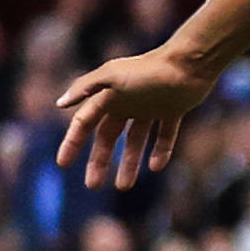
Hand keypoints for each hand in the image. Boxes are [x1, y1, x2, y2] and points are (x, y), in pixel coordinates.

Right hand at [54, 47, 216, 189]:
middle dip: (99, 161)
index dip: (72, 143)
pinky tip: (155, 167)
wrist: (190, 63)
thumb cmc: (148, 69)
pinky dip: (161, 151)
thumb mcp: (112, 76)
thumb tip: (59, 104)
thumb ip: (85, 88)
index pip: (84, 124)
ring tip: (123, 187)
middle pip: (107, 138)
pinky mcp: (173, 110)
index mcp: (108, 96)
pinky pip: (165, 136)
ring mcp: (150, 108)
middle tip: (92, 185)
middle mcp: (126, 103)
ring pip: (135, 141)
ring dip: (129, 163)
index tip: (62, 164)